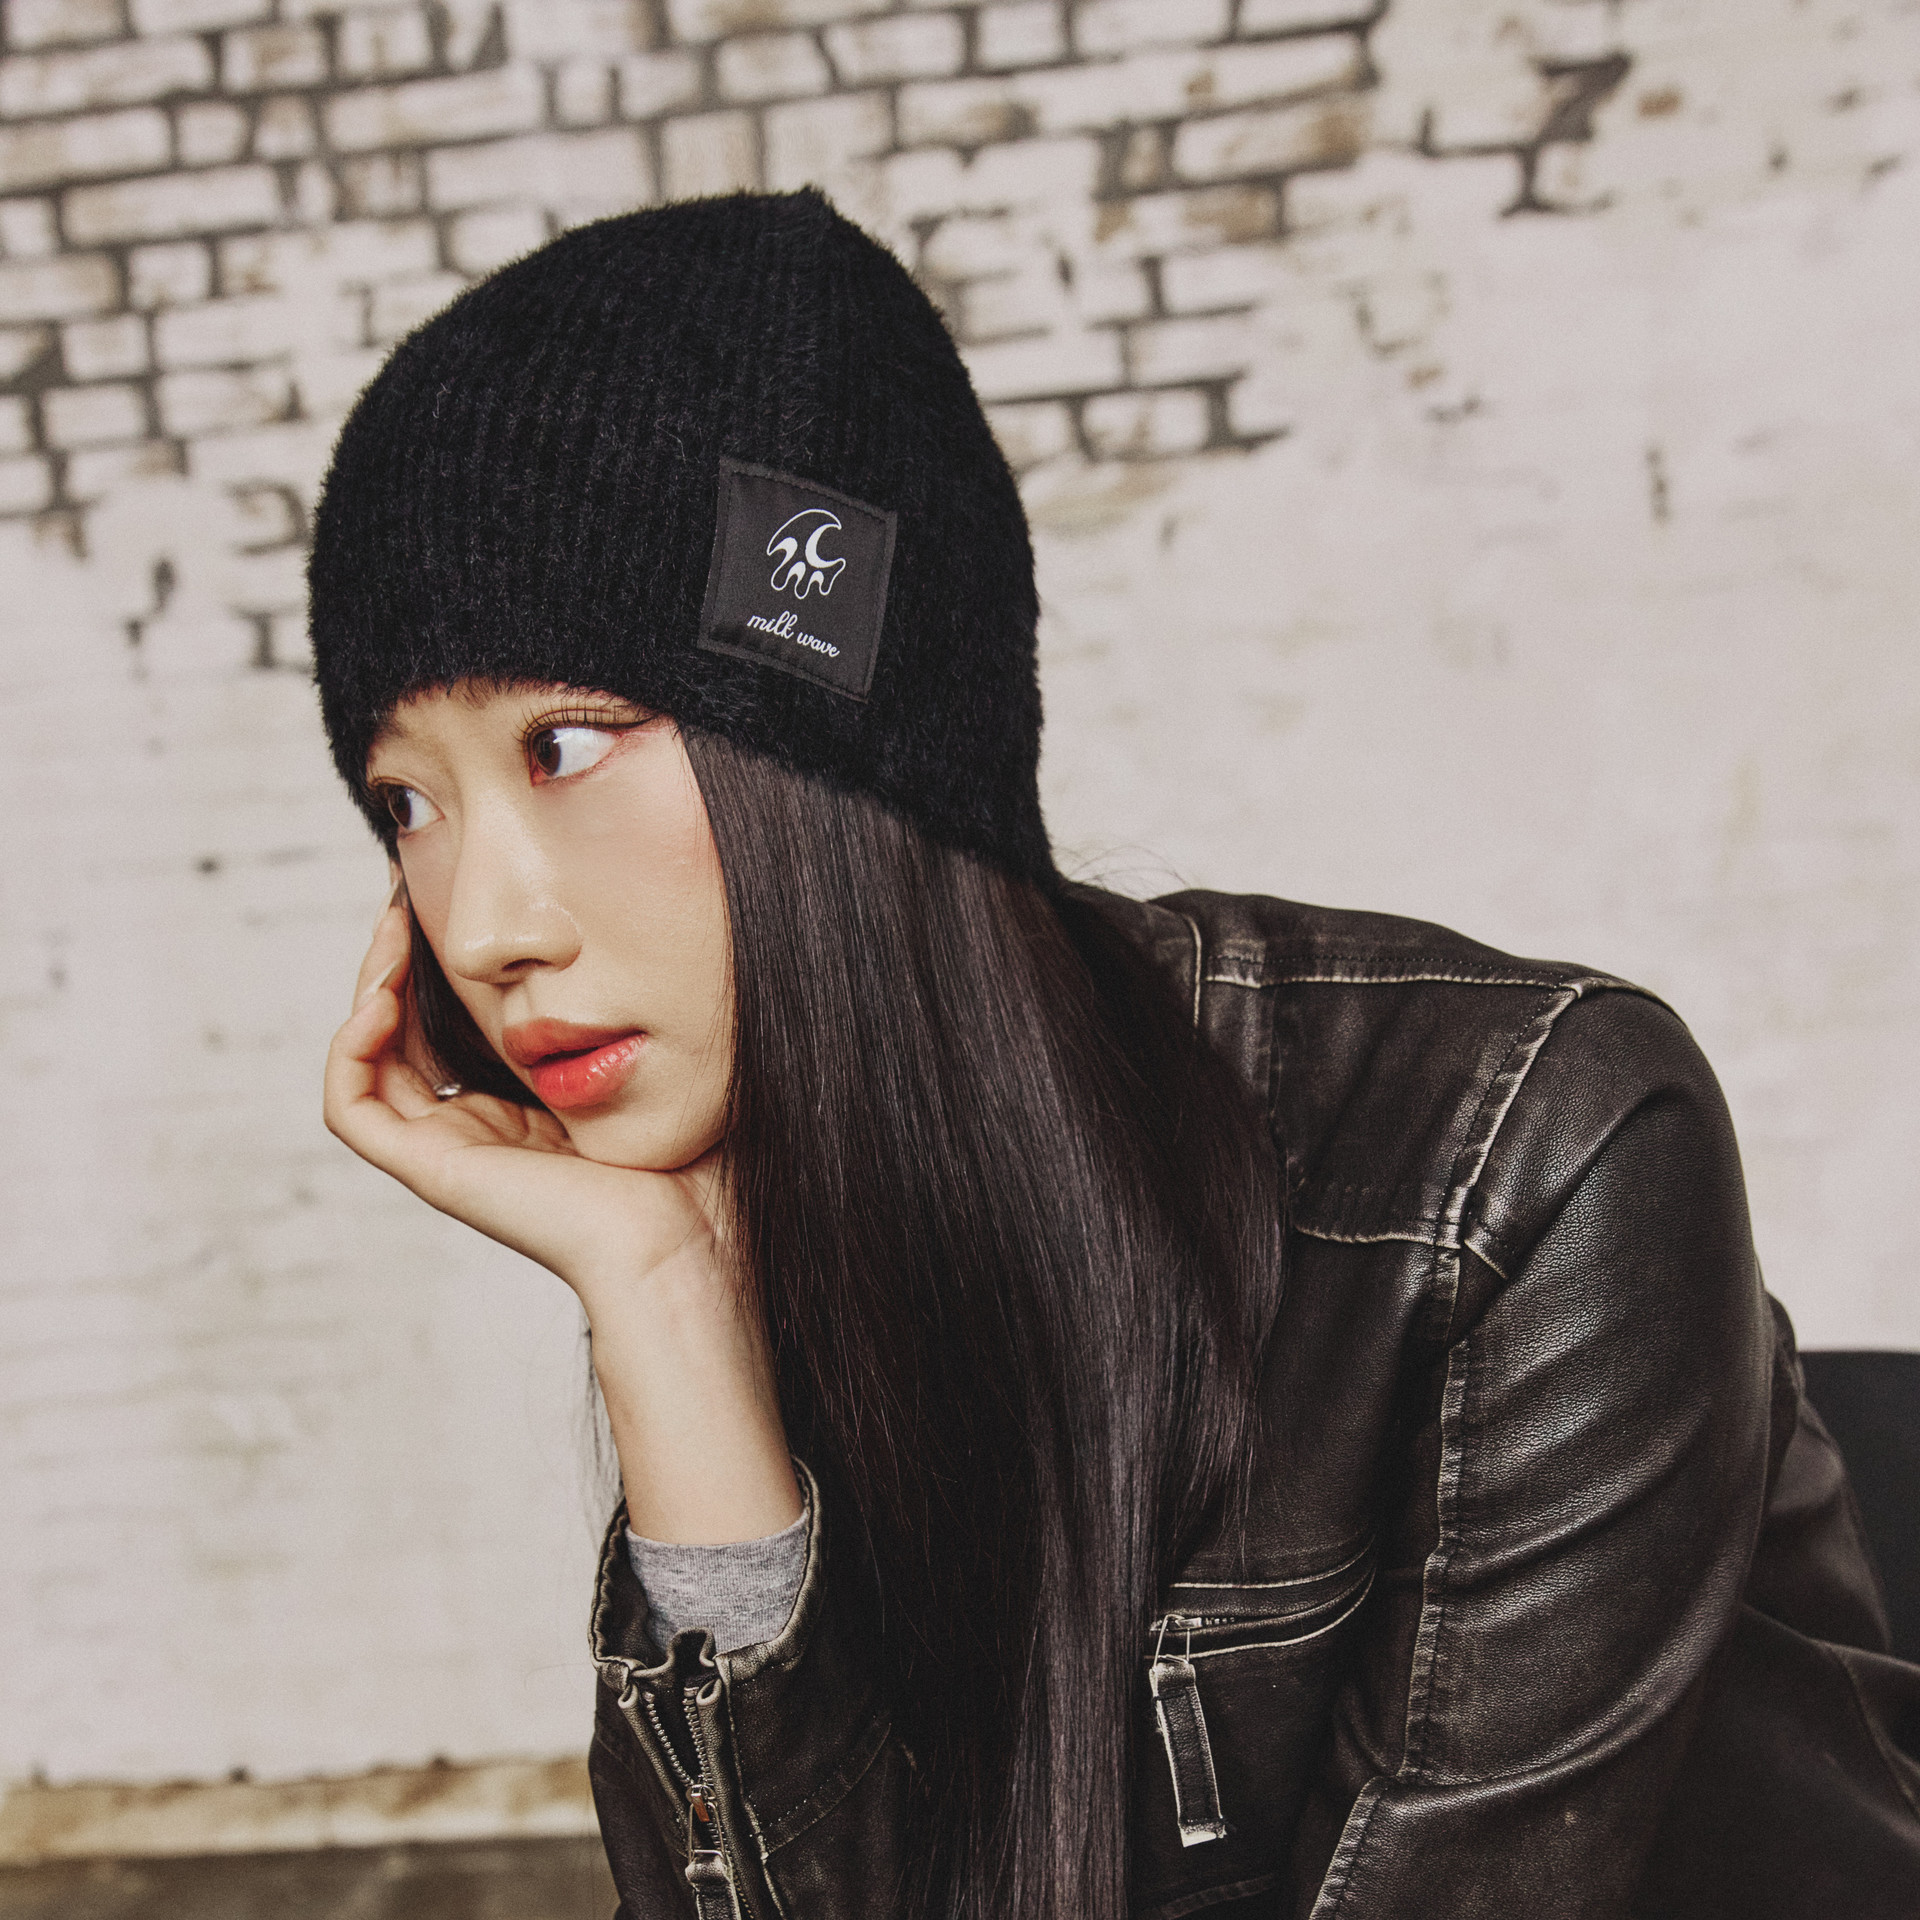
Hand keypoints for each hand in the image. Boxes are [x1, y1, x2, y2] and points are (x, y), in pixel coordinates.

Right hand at [323, 885, 800, 1541]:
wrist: (683, 1246)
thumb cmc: (689, 1171)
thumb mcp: (651, 1071)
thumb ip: (625, 1020)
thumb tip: (632, 943)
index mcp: (524, 1116)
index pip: (454, 1031)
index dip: (439, 970)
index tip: (452, 905)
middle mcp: (479, 1134)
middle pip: (402, 1037)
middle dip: (395, 966)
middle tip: (405, 901)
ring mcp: (451, 1154)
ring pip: (368, 1063)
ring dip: (367, 991)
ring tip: (391, 934)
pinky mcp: (433, 1171)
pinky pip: (350, 1107)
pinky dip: (350, 1048)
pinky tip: (382, 999)